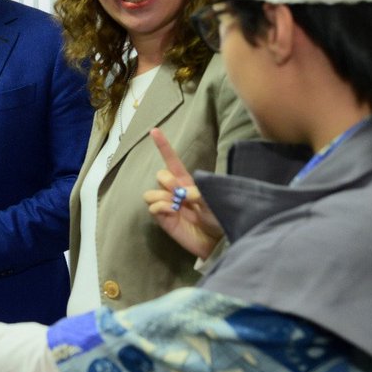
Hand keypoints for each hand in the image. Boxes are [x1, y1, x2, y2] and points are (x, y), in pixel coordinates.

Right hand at [141, 128, 223, 259]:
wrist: (220, 241)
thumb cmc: (221, 216)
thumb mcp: (214, 199)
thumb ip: (198, 193)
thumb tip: (180, 193)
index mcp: (187, 182)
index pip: (172, 161)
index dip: (163, 146)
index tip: (154, 130)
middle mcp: (175, 191)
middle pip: (160, 175)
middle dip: (167, 181)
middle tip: (180, 194)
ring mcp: (168, 206)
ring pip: (150, 193)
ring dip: (162, 196)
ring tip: (176, 207)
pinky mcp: (165, 220)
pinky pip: (152, 208)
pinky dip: (159, 208)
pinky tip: (171, 213)